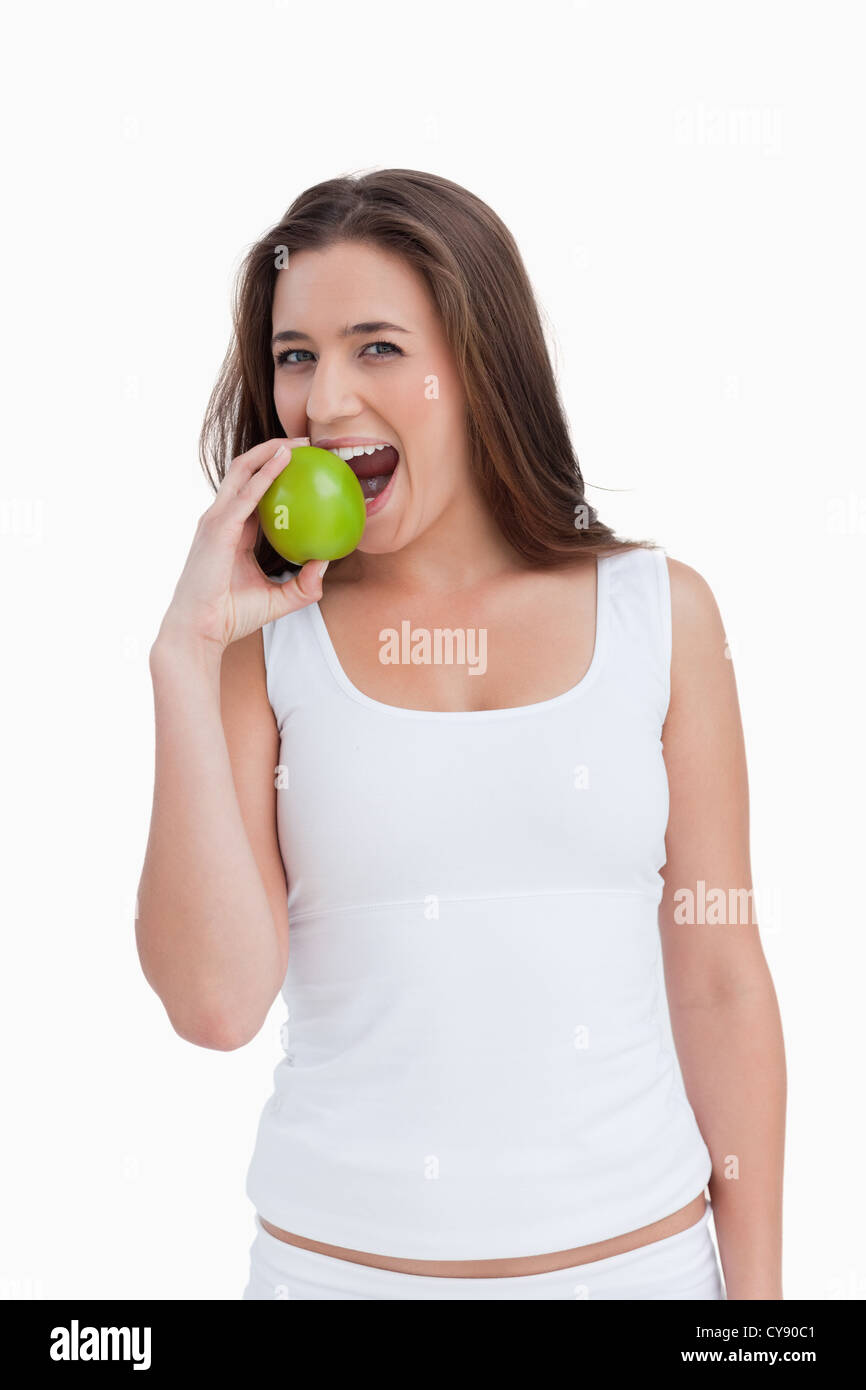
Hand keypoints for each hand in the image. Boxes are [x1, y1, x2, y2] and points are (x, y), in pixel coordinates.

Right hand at [155, 437, 325, 654]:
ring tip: (299, 442)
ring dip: (270, 450)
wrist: (199, 631)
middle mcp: (222, 519)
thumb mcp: (278, 599)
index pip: (254, 492)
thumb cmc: (231, 617)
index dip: (277, 474)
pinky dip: (266, 473)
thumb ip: (304, 584)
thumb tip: (327, 562)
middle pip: (246, 471)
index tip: (307, 466)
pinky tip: (286, 460)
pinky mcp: (217, 527)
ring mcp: (216, 520)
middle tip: (308, 444)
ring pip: (242, 470)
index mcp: (233, 532)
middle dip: (274, 450)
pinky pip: (246, 494)